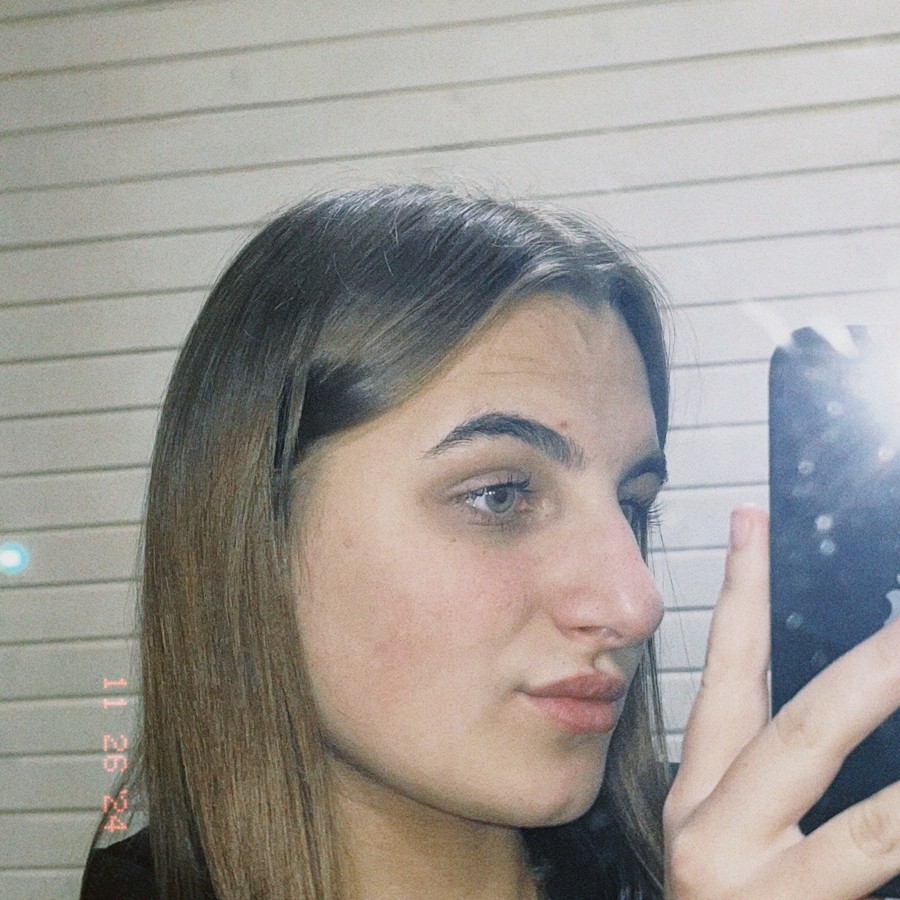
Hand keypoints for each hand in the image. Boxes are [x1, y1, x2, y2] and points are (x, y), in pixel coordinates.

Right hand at [663, 505, 899, 898]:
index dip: (737, 593)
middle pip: (802, 734)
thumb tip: (840, 689)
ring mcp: (758, 897)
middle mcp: (717, 838)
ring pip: (868, 831)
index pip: (722, 674)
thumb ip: (767, 770)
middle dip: (871, 669)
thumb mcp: (726, 835)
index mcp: (702, 797)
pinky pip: (875, 880)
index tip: (751, 521)